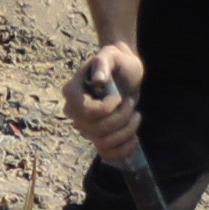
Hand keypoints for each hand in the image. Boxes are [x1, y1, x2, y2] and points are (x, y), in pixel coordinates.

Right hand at [61, 38, 145, 154]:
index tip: (119, 97)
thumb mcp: (111, 56)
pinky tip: (135, 138)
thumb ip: (103, 63)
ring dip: (126, 132)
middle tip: (131, 102)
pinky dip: (123, 150)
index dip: (106, 109)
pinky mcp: (97, 136)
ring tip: (136, 116)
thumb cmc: (117, 61)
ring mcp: (84, 127)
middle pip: (96, 130)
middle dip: (121, 118)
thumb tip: (100, 81)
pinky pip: (106, 154)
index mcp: (72, 92)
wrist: (124, 71)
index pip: (85, 113)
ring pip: (103, 143)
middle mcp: (73, 112)